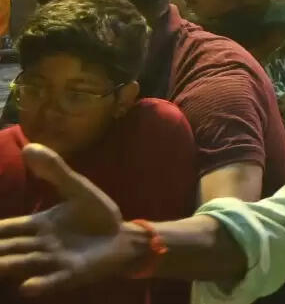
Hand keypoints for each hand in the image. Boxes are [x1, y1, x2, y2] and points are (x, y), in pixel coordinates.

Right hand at [0, 145, 141, 293]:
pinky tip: (27, 286)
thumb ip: (54, 169)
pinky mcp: (73, 273)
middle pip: (9, 248)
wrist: (124, 236)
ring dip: (7, 266)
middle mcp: (40, 246)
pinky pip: (54, 280)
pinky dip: (40, 284)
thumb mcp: (76, 188)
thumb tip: (28, 146)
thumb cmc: (96, 214)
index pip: (6, 228)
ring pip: (24, 264)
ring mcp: (55, 261)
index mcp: (38, 226)